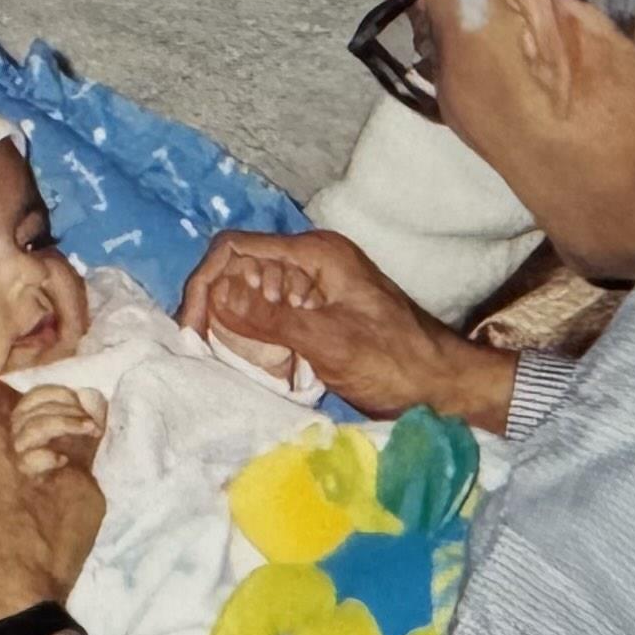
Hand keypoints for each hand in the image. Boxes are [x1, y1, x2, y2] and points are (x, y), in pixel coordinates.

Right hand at [177, 231, 516, 429]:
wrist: (442, 384)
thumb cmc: (396, 362)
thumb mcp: (330, 342)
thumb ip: (273, 319)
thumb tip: (218, 296)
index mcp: (316, 255)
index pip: (237, 249)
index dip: (206, 283)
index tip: (191, 328)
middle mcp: (311, 263)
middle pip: (239, 269)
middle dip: (215, 306)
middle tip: (203, 350)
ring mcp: (314, 288)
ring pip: (250, 294)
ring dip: (233, 325)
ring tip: (224, 360)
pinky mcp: (316, 313)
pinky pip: (270, 315)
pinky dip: (254, 336)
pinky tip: (251, 364)